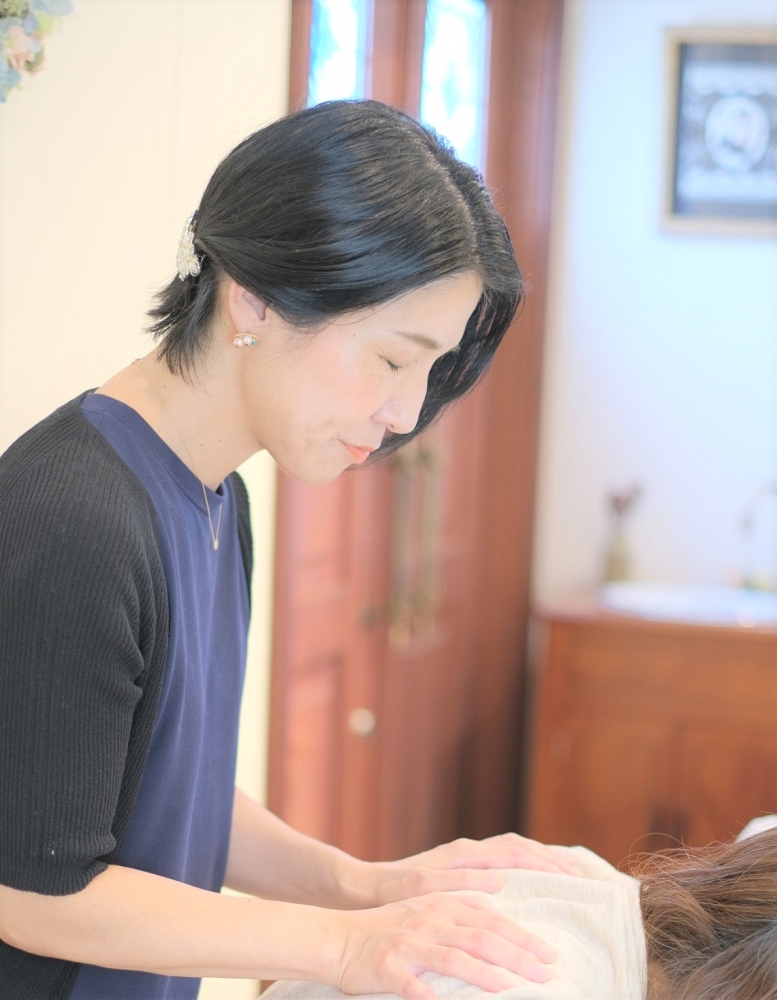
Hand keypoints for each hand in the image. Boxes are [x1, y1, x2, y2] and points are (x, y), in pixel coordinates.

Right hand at [333, 891, 555, 999]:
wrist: (338, 937)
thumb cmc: (388, 929)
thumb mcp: (426, 911)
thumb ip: (461, 912)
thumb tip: (498, 916)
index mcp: (442, 905)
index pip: (491, 920)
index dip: (522, 936)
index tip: (550, 954)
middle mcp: (429, 920)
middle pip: (480, 936)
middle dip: (516, 955)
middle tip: (546, 974)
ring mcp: (408, 943)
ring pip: (453, 957)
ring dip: (484, 974)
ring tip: (510, 987)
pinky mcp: (387, 967)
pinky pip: (411, 985)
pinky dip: (427, 995)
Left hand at [368, 833, 581, 904]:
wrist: (370, 887)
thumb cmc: (397, 891)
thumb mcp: (427, 888)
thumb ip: (463, 881)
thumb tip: (501, 878)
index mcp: (466, 853)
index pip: (516, 852)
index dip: (547, 863)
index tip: (574, 875)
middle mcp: (470, 850)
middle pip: (521, 847)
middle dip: (553, 860)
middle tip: (583, 878)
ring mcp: (468, 856)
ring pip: (515, 850)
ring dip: (542, 861)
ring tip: (569, 877)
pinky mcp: (464, 866)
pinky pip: (504, 860)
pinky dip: (526, 865)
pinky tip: (537, 880)